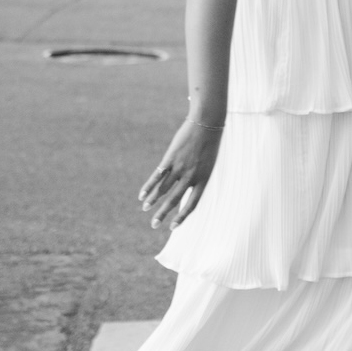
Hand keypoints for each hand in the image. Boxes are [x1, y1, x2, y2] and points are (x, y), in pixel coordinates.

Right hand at [139, 114, 222, 229]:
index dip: (182, 217)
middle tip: (154, 225)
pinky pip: (157, 176)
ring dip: (152, 200)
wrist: (207, 124)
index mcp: (203, 180)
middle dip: (162, 213)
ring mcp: (180, 167)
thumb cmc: (209, 144)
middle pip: (174, 199)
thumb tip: (185, 188)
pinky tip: (142, 194)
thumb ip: (197, 176)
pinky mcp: (170, 158)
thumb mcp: (208, 163)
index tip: (172, 227)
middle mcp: (191, 176)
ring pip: (163, 188)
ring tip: (145, 208)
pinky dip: (149, 186)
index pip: (192, 204)